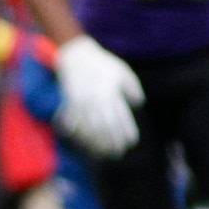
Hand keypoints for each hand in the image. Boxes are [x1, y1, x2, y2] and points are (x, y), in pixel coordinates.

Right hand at [51, 34, 143, 157]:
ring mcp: (80, 102)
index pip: (120, 115)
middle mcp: (95, 99)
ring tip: (105, 152)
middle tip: (119, 152)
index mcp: (109, 91)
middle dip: (113, 140)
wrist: (76, 56)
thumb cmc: (103, 65)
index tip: (131, 142)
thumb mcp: (122, 71)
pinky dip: (80, 134)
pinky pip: (74, 123)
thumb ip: (132, 87)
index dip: (126, 130)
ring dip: (98, 142)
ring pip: (90, 127)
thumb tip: (138, 103)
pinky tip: (86, 143)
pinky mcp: (70, 104)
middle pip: (105, 125)